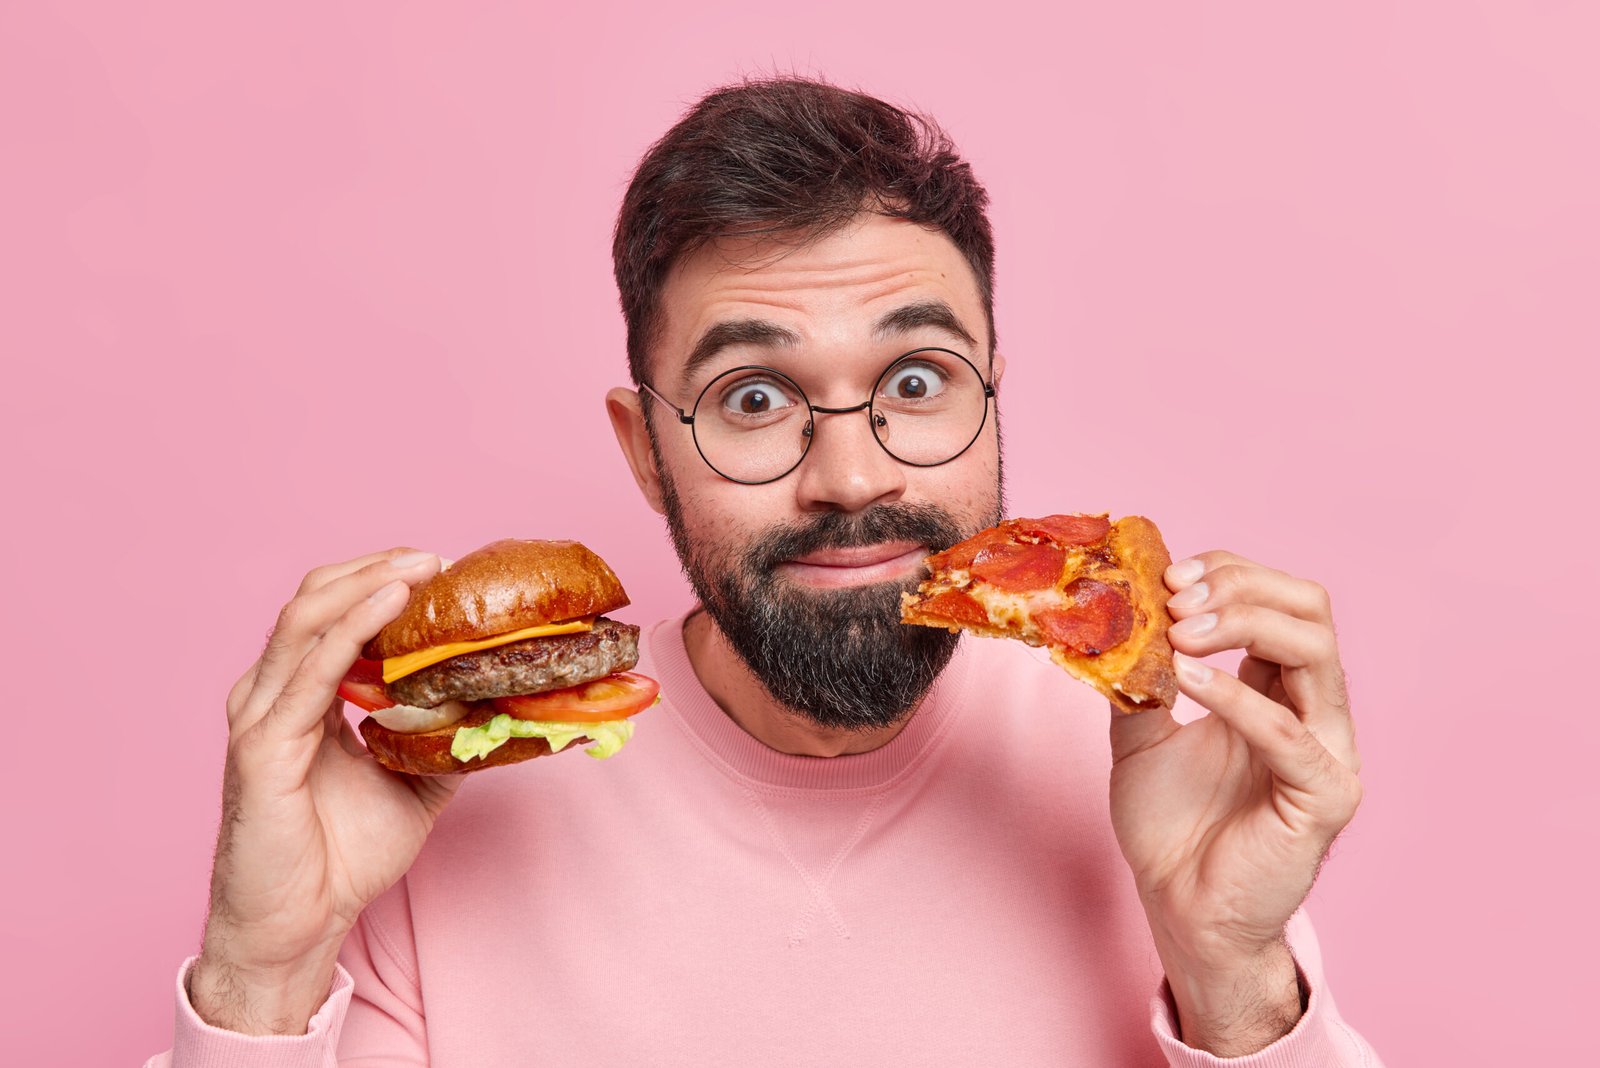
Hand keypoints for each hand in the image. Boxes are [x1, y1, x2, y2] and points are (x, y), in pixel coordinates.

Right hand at [190, 548, 463, 1034]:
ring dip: (368, 584)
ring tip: (421, 567)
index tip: (442, 570)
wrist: (298, 927)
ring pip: (307, 619)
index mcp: (299, 695)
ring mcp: (261, 715)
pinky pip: (311, 670)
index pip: (332, 611)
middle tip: (438, 559)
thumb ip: (445, 736)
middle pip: (315, 598)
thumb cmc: (341, 859)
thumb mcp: (414, 781)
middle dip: (377, 567)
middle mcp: (271, 693)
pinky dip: (353, 629)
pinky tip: (390, 605)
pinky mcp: (263, 747)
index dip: (381, 580)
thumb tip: (507, 705)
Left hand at [1107, 551, 1361, 1054]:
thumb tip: (1111, 612)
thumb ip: (1139, 674)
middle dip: (1239, 588)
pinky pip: (1288, 732)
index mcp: (1281, 689)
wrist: (1180, 908)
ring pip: (1317, 652)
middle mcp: (1317, 712)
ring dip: (1241, 625)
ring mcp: (1329, 752)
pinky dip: (1234, 696)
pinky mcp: (1325, 797)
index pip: (1280, 600)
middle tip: (1174, 598)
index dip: (1228, 575)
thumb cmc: (1172, 825)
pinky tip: (1187, 679)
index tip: (1166, 576)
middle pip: (1311, 610)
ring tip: (1178, 632)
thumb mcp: (1140, 732)